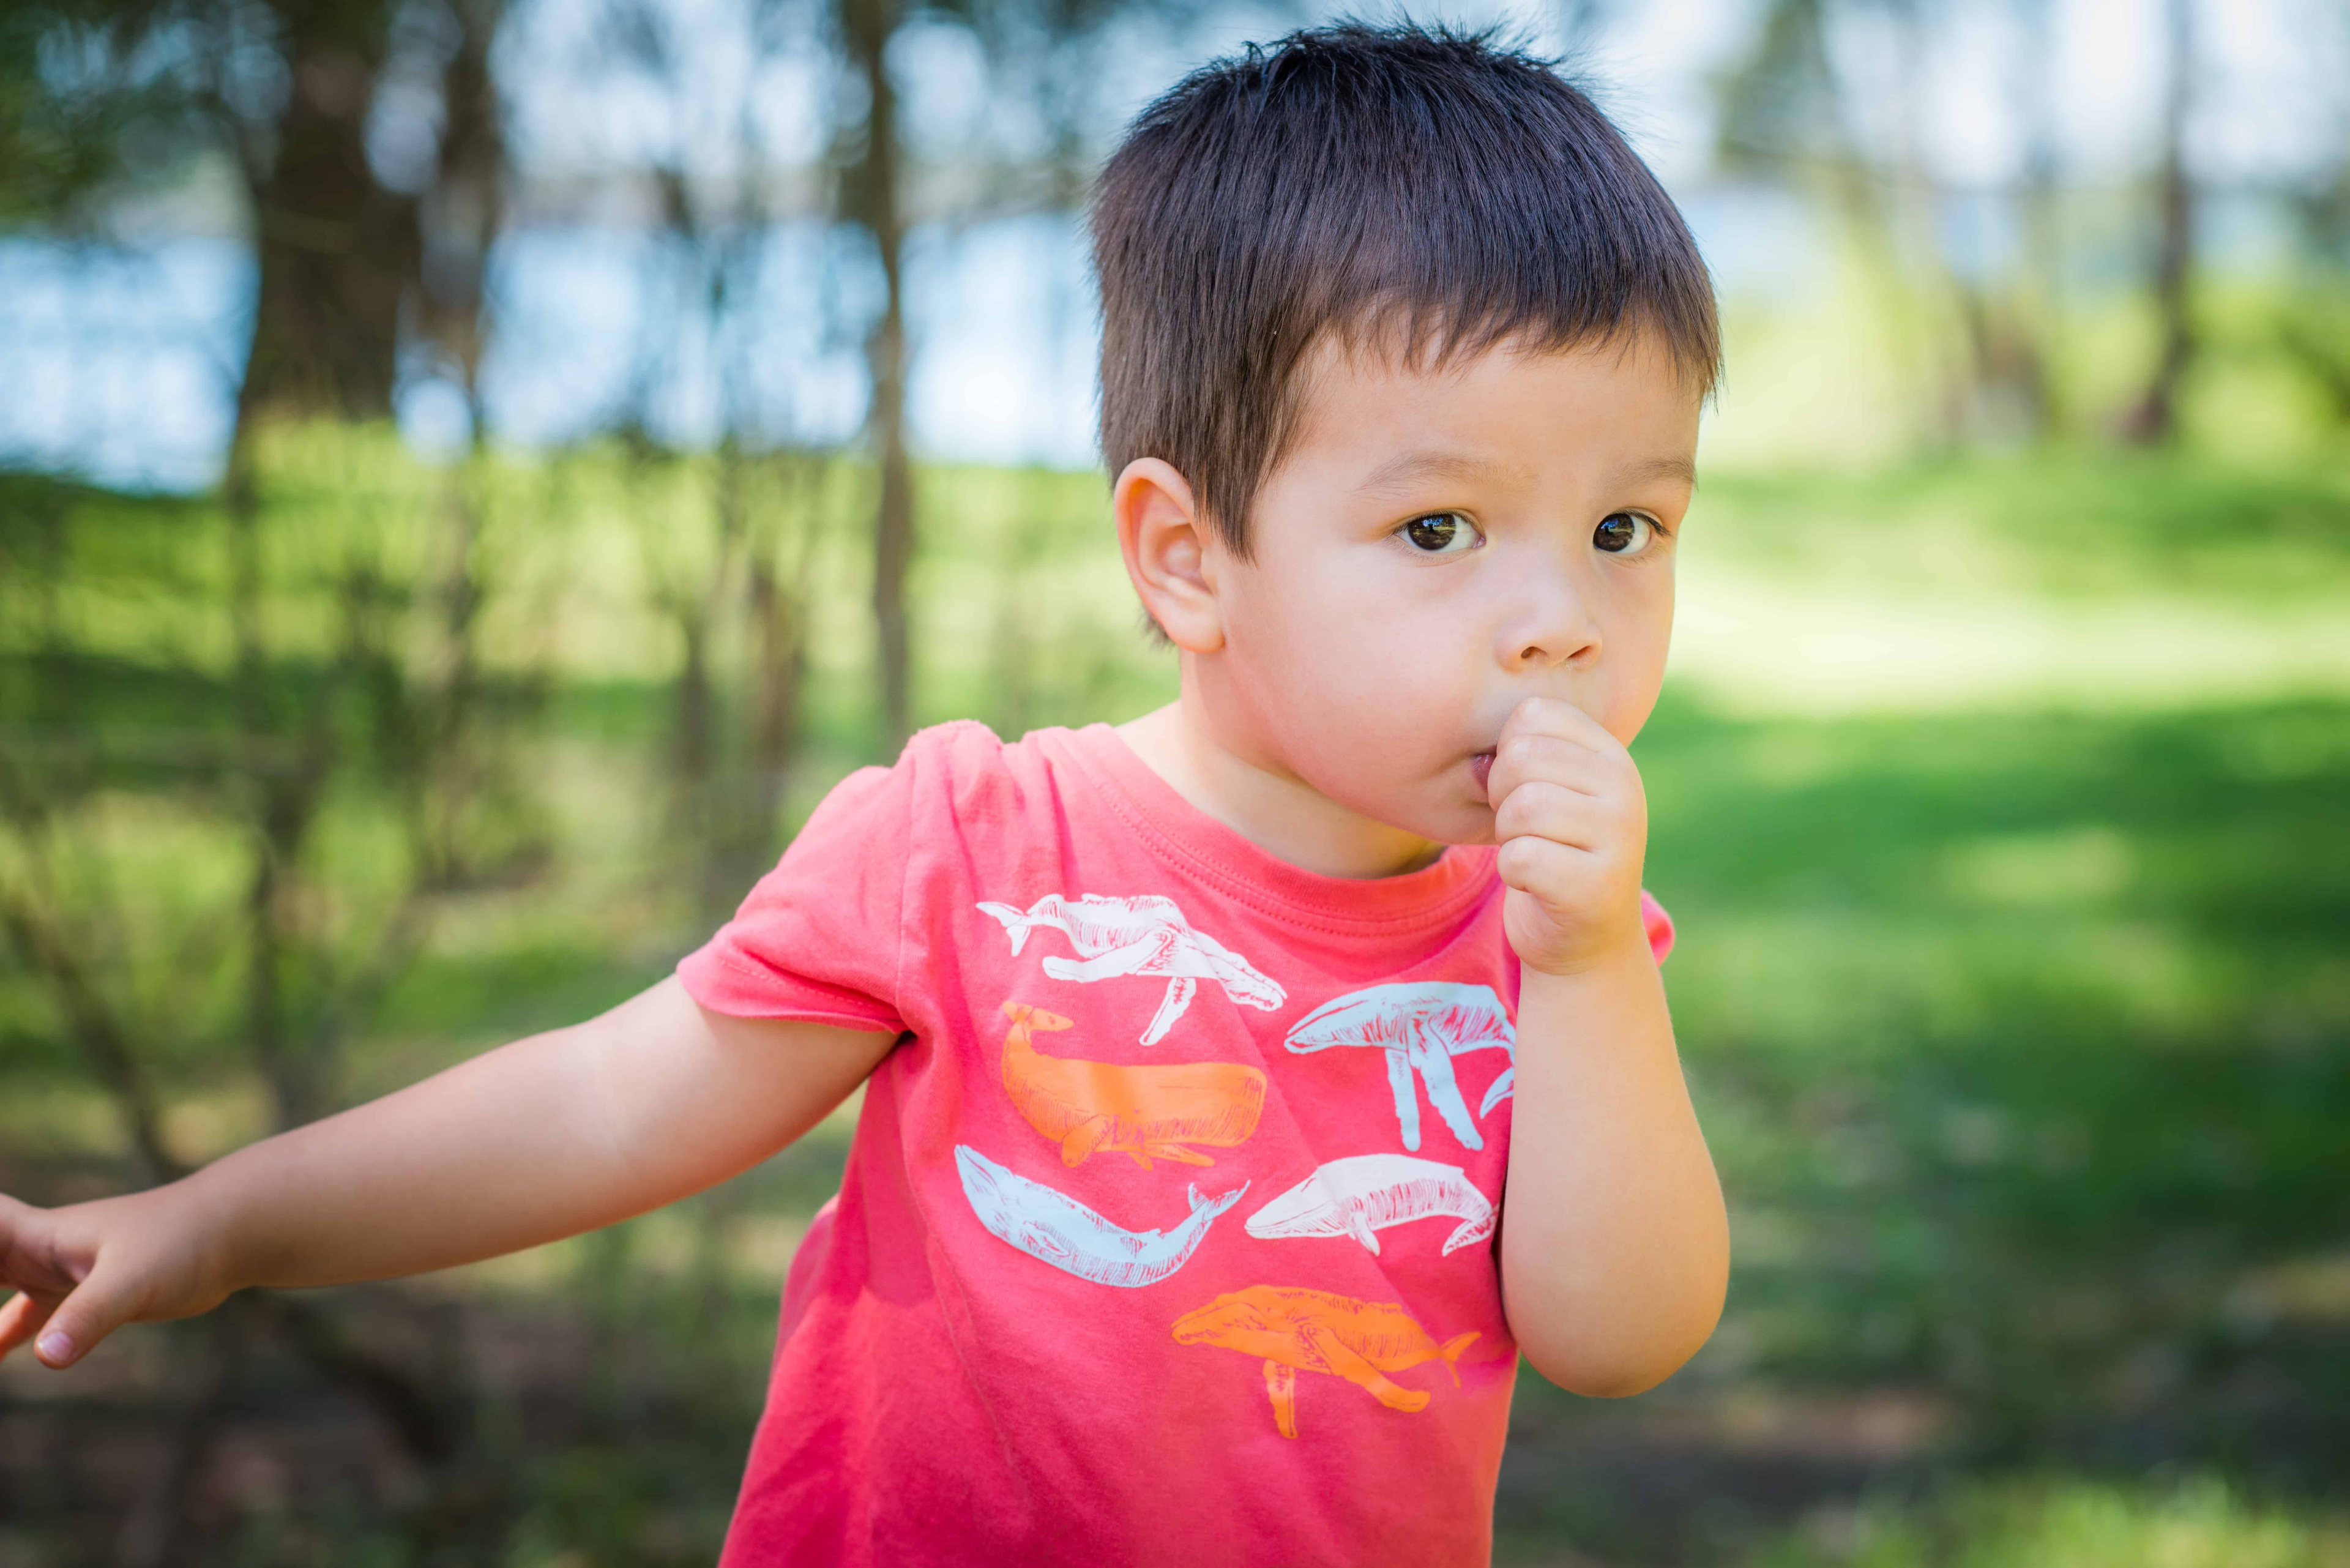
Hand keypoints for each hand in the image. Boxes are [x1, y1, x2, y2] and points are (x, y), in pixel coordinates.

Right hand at [0, 1185, 233, 1369]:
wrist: (234, 1232)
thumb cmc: (184, 1243)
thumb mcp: (133, 1281)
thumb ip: (88, 1315)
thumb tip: (46, 1357)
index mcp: (39, 1235)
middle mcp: (40, 1248)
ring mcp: (60, 1270)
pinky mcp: (84, 1294)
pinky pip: (24, 1317)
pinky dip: (2, 1336)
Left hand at [1487, 696, 1648, 976]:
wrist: (1584, 940)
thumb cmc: (1554, 854)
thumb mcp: (1551, 791)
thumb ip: (1527, 754)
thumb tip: (1477, 750)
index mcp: (1611, 755)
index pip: (1533, 714)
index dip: (1506, 752)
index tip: (1523, 788)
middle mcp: (1625, 788)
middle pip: (1521, 758)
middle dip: (1501, 798)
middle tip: (1524, 830)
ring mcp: (1619, 837)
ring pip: (1521, 807)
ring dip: (1507, 837)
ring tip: (1532, 853)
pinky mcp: (1597, 885)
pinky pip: (1520, 858)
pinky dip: (1511, 873)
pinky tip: (1535, 883)